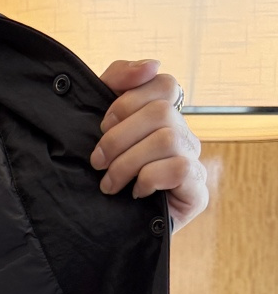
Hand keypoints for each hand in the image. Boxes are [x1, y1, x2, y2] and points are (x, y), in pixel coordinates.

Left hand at [90, 59, 208, 229]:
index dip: (127, 100)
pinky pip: (179, 168)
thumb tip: (151, 65)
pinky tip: (134, 192)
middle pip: (160, 112)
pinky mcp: (196, 191)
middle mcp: (182, 135)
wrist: (101, 228)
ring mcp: (192, 161)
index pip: (164, 84)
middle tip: (96, 161)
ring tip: (108, 183)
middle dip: (118, 137)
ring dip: (127, 162)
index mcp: (162, 117)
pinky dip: (148, 178)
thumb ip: (116, 82)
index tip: (102, 124)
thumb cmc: (100, 174)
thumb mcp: (97, 125)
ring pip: (167, 139)